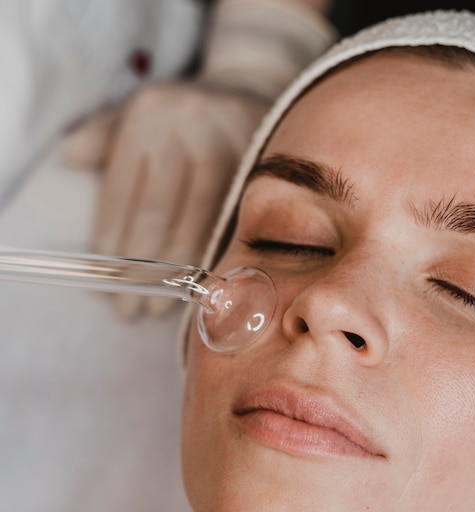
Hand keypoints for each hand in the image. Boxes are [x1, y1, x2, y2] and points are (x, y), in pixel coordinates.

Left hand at [63, 81, 266, 317]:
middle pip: (158, 210)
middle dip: (142, 264)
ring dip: (179, 268)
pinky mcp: (257, 166)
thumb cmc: (184, 113)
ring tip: (163, 305)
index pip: (122, 191)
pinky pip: (232, 220)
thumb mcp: (138, 111)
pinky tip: (202, 280)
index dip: (112, 240)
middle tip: (132, 308)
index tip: (107, 278)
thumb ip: (103, 135)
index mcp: (146, 118)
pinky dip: (214, 254)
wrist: (250, 91)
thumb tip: (70, 160)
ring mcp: (225, 146)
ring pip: (197, 220)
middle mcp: (185, 128)